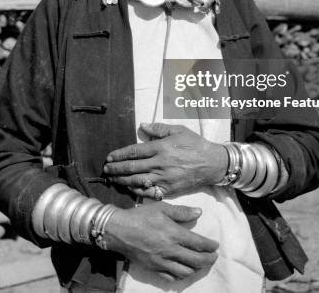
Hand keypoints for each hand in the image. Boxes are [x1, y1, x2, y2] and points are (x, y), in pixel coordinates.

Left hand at [103, 123, 227, 197]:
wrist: (212, 163)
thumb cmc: (195, 144)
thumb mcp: (178, 130)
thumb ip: (159, 128)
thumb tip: (142, 126)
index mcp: (161, 148)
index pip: (135, 152)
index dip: (120, 155)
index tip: (110, 157)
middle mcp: (160, 164)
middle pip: (132, 167)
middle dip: (116, 169)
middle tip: (106, 170)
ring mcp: (164, 178)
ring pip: (138, 181)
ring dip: (123, 180)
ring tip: (113, 179)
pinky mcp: (169, 190)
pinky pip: (149, 192)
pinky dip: (137, 191)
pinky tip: (129, 189)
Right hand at [105, 203, 217, 281]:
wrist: (119, 230)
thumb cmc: (141, 216)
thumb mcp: (162, 208)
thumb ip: (181, 212)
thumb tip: (199, 212)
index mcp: (173, 234)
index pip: (198, 244)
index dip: (209, 246)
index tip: (215, 246)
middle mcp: (170, 250)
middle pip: (195, 260)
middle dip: (208, 260)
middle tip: (213, 257)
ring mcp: (161, 262)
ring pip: (185, 272)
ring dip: (195, 269)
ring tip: (200, 264)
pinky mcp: (153, 268)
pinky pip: (171, 278)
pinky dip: (181, 276)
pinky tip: (183, 271)